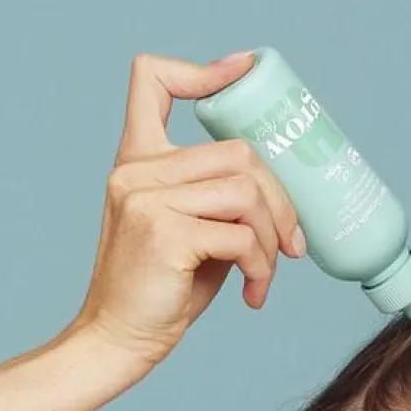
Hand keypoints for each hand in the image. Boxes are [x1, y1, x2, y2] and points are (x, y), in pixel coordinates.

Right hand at [72, 51, 305, 369]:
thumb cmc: (161, 291)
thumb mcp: (191, 232)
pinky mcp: (164, 234)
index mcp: (138, 160)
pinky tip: (252, 293)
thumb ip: (217, 199)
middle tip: (291, 245)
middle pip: (238, 151)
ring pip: (246, 193)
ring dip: (271, 240)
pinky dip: (260, 268)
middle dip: (280, 201)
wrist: (118, 340)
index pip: (152, 79)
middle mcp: (137, 171)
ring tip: (264, 274)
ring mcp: (147, 199)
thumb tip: (282, 192)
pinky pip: (240, 237)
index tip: (244, 73)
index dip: (203, 70)